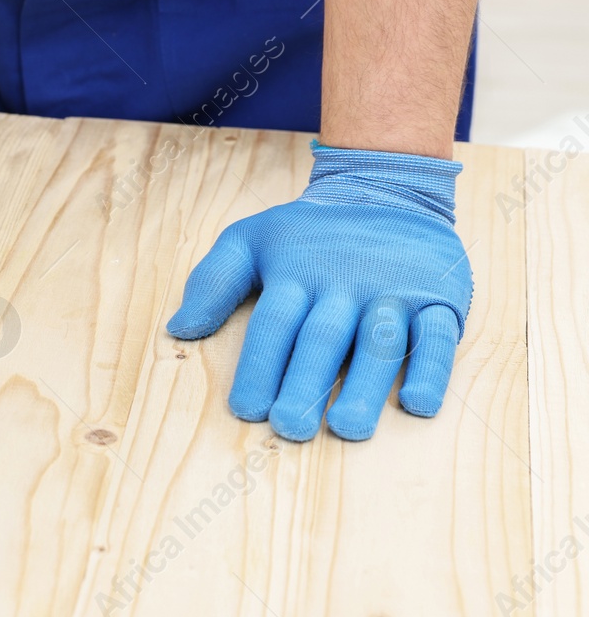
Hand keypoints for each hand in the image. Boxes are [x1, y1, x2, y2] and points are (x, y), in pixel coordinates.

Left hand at [166, 143, 472, 441]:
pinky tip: (416, 404)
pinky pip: (438, 335)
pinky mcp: (437, 298)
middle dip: (305, 384)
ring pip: (379, 342)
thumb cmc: (310, 231)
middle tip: (290, 428)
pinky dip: (431, 368)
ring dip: (366, 385)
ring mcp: (392, 292)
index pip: (274, 323)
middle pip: (322, 338)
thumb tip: (177, 329)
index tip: (246, 410)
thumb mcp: (252, 239)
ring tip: (348, 427)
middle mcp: (344, 285)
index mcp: (296, 273)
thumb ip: (214, 282)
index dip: (260, 366)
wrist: (387, 188)